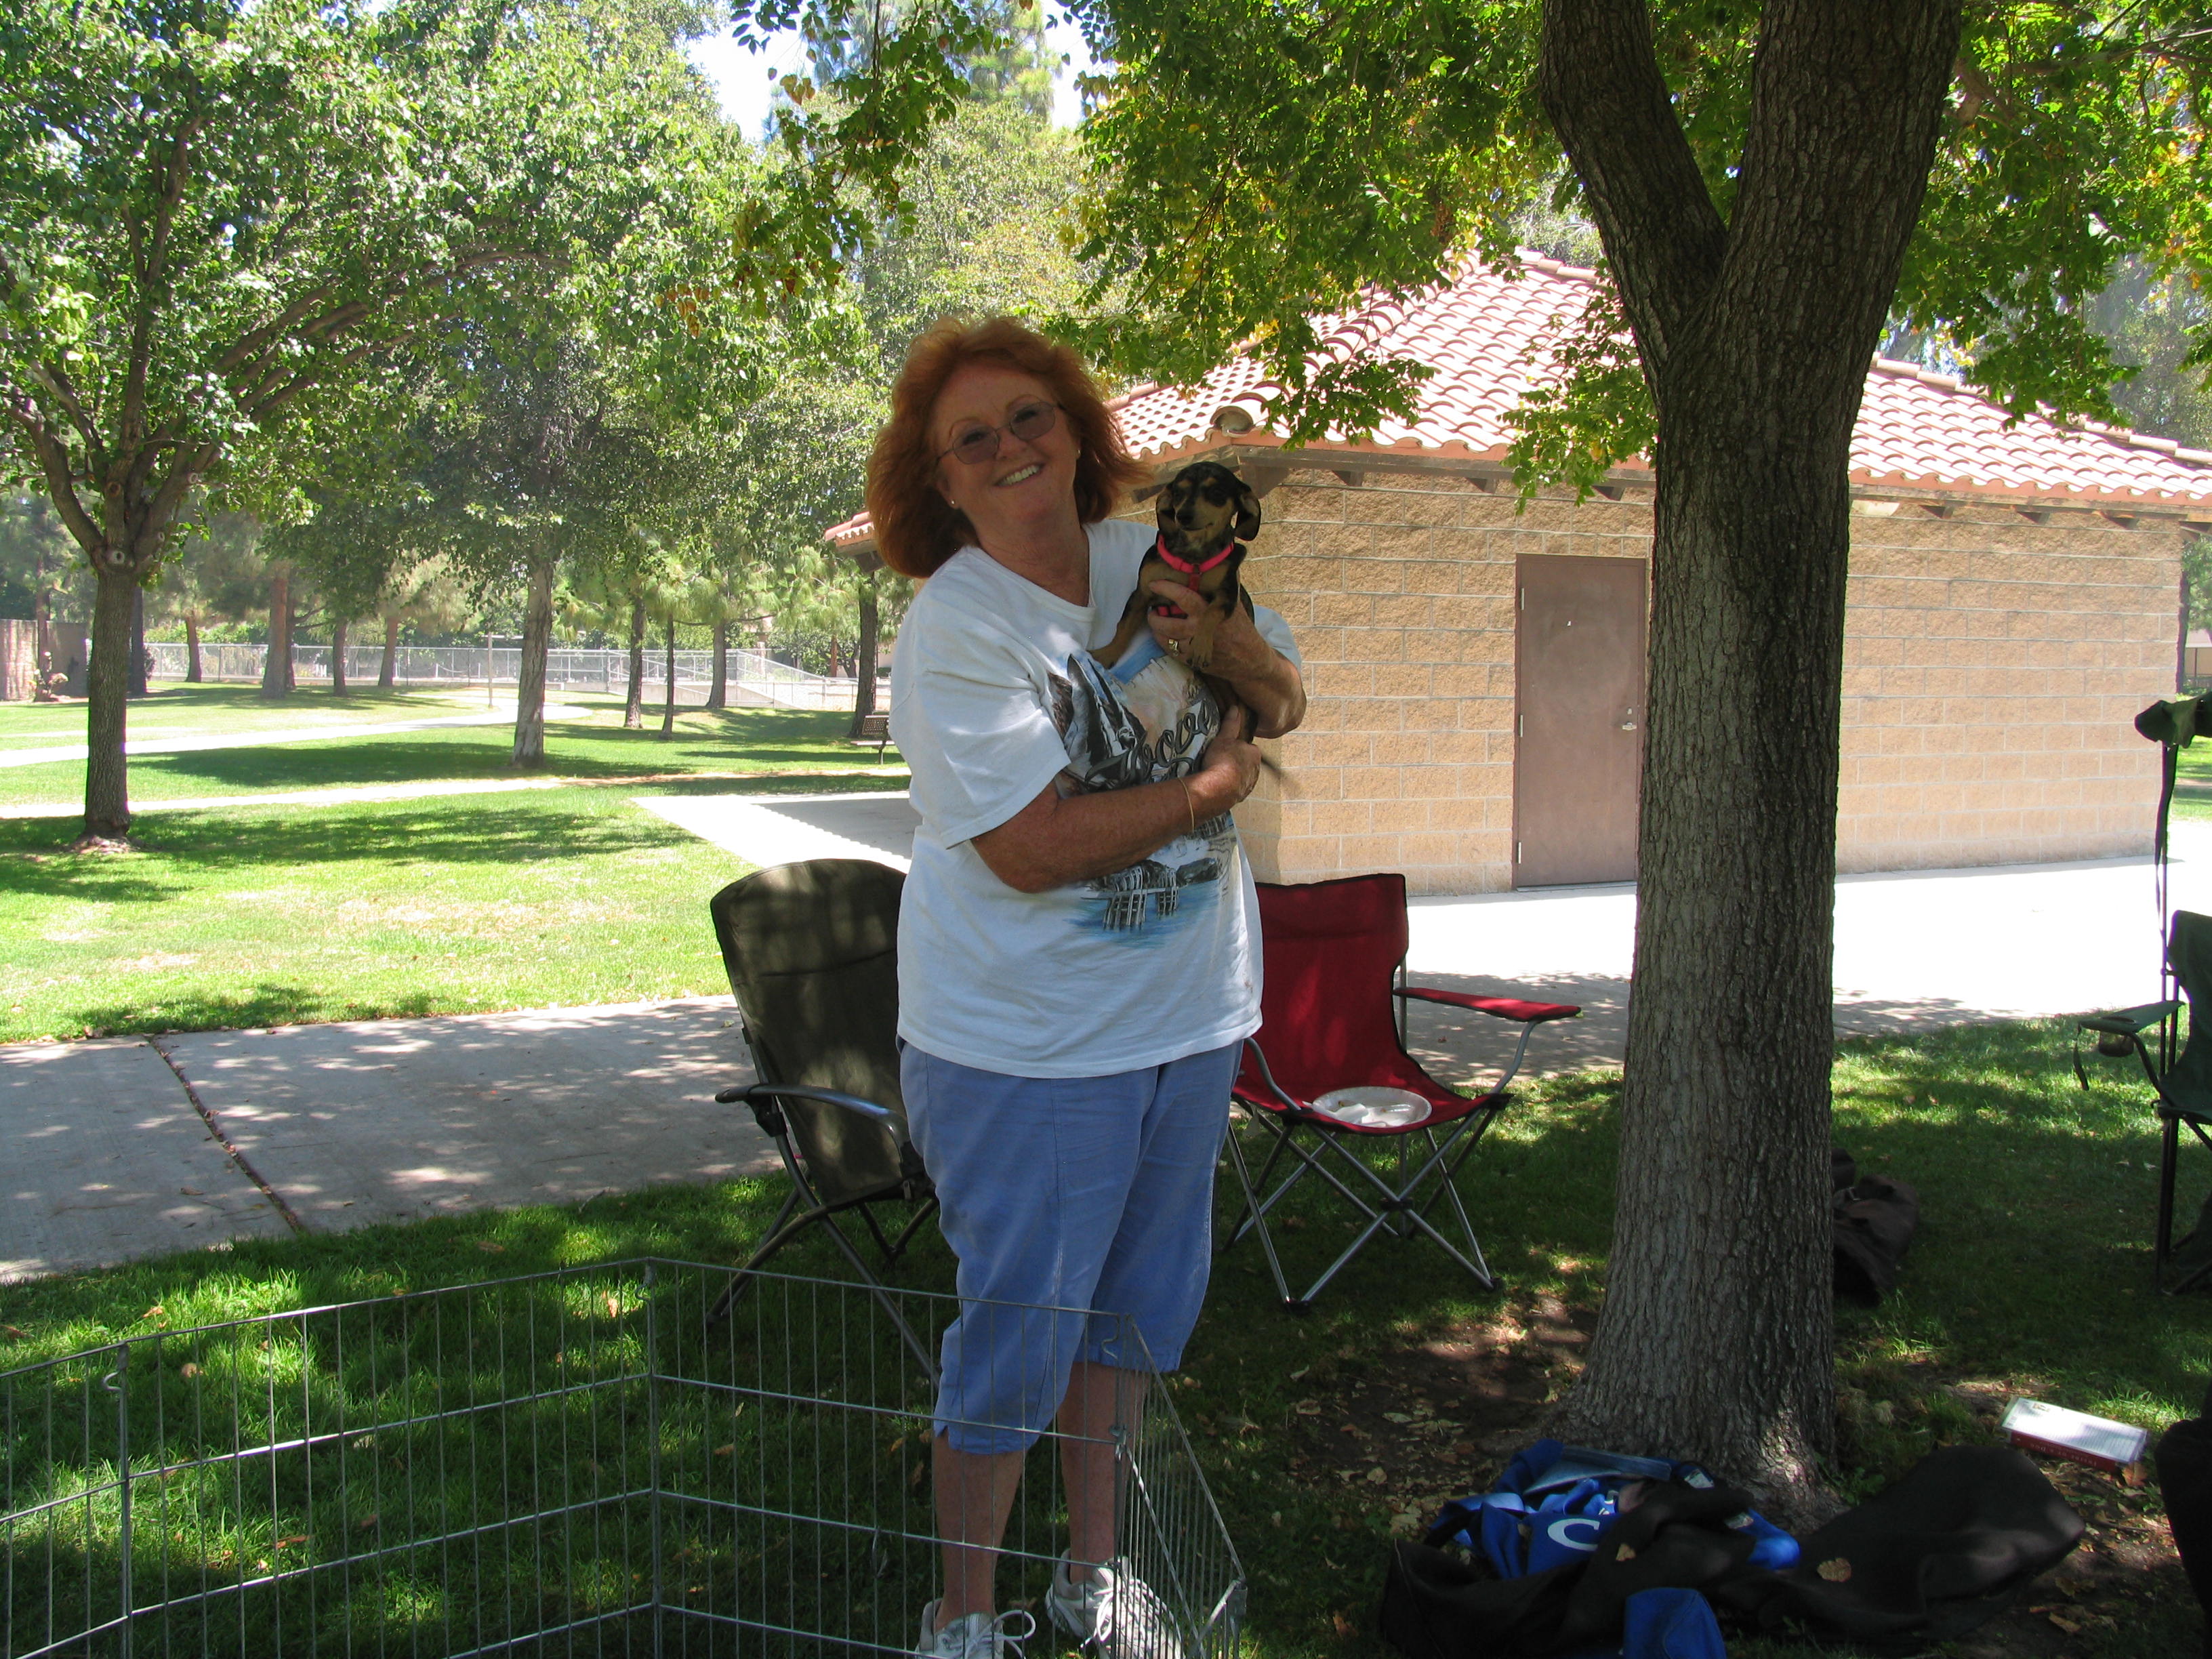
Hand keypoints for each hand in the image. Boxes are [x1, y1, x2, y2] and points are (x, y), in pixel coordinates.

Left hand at [1146, 580, 1274, 679]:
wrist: (1249, 660)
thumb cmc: (1241, 629)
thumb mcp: (1234, 606)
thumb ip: (1221, 590)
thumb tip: (1217, 565)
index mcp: (1208, 613)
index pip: (1183, 597)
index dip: (1166, 589)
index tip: (1154, 584)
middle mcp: (1199, 630)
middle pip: (1166, 623)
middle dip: (1154, 616)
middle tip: (1153, 610)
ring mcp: (1194, 647)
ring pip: (1165, 639)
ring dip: (1156, 630)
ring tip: (1156, 622)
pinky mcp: (1192, 660)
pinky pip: (1171, 651)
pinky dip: (1165, 643)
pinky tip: (1166, 636)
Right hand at [1189, 702, 1261, 816]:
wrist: (1217, 789)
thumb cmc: (1222, 760)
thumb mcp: (1224, 738)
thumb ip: (1231, 724)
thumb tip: (1236, 708)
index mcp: (1255, 754)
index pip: (1249, 748)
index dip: (1238, 747)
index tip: (1227, 749)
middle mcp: (1256, 770)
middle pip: (1246, 763)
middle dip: (1236, 762)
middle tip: (1220, 760)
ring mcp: (1249, 785)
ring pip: (1242, 777)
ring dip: (1232, 775)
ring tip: (1217, 773)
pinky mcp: (1241, 797)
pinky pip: (1235, 789)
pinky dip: (1228, 787)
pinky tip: (1217, 785)